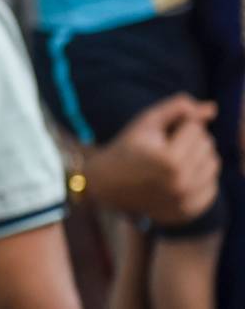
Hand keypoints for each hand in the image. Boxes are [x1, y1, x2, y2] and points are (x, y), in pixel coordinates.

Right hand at [85, 94, 219, 226]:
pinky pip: (212, 187)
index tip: (160, 134)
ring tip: (173, 159)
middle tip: (165, 146)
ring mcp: (186, 201)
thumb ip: (177, 108)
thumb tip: (213, 108)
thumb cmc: (127, 147)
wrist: (106, 184)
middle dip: (189, 140)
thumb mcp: (145, 122)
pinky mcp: (188, 212)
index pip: (196, 128)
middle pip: (207, 146)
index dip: (177, 126)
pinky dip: (199, 179)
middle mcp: (181, 184)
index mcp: (170, 161)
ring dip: (197, 157)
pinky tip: (178, 177)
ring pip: (213, 165)